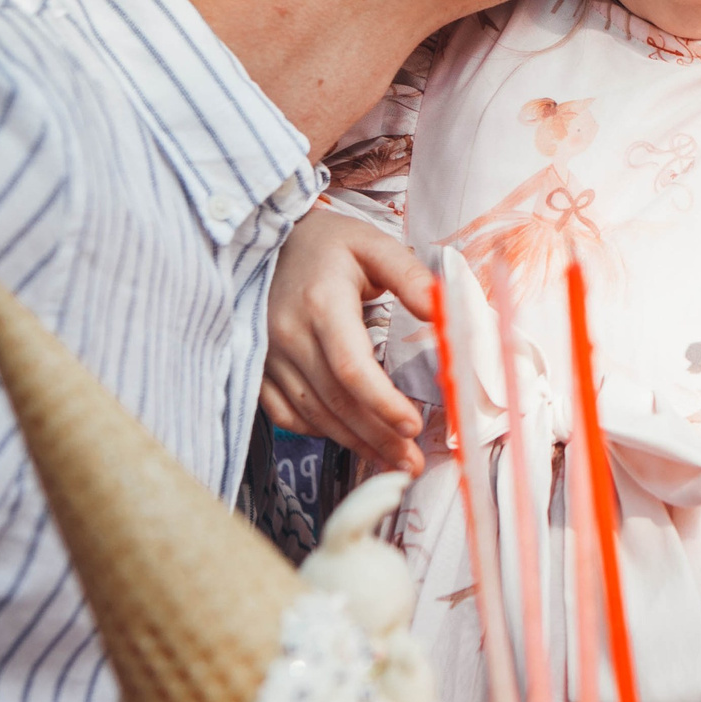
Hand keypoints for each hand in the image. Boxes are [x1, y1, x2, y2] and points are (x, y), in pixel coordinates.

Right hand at [262, 207, 433, 474]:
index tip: (413, 426)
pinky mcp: (259, 368)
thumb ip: (409, 276)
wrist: (267, 239)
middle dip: (378, 437)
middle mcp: (288, 335)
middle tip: (412, 462)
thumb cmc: (328, 244)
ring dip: (354, 442)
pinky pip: (286, 414)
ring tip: (391, 460)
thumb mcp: (373, 244)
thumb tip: (441, 311)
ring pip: (314, 414)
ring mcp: (269, 356)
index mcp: (321, 304)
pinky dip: (319, 431)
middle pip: (337, 401)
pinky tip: (348, 437)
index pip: (352, 369)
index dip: (382, 404)